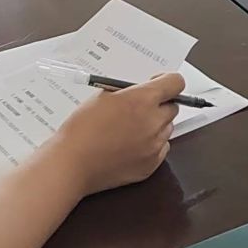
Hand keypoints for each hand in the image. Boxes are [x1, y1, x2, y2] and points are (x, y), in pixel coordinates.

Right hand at [57, 73, 182, 195]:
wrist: (72, 163)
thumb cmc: (82, 129)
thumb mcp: (103, 96)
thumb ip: (128, 92)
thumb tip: (140, 91)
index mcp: (143, 100)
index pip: (176, 83)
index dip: (167, 81)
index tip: (157, 84)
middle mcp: (154, 122)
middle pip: (173, 107)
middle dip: (159, 105)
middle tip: (139, 109)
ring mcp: (154, 146)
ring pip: (167, 129)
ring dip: (155, 126)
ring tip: (129, 130)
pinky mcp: (151, 165)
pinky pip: (161, 149)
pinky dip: (151, 145)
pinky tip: (130, 146)